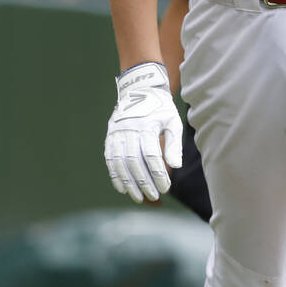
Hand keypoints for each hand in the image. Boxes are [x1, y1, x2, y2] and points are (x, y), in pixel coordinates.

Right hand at [104, 61, 181, 202]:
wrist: (139, 89)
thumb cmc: (160, 108)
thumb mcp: (173, 121)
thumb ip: (174, 144)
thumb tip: (175, 166)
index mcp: (146, 125)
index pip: (152, 156)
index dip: (158, 174)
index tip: (165, 188)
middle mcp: (129, 129)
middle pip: (135, 161)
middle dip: (144, 182)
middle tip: (154, 196)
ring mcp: (117, 132)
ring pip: (120, 162)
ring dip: (128, 182)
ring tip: (138, 197)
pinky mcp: (110, 136)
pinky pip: (110, 158)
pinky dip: (115, 175)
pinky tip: (122, 188)